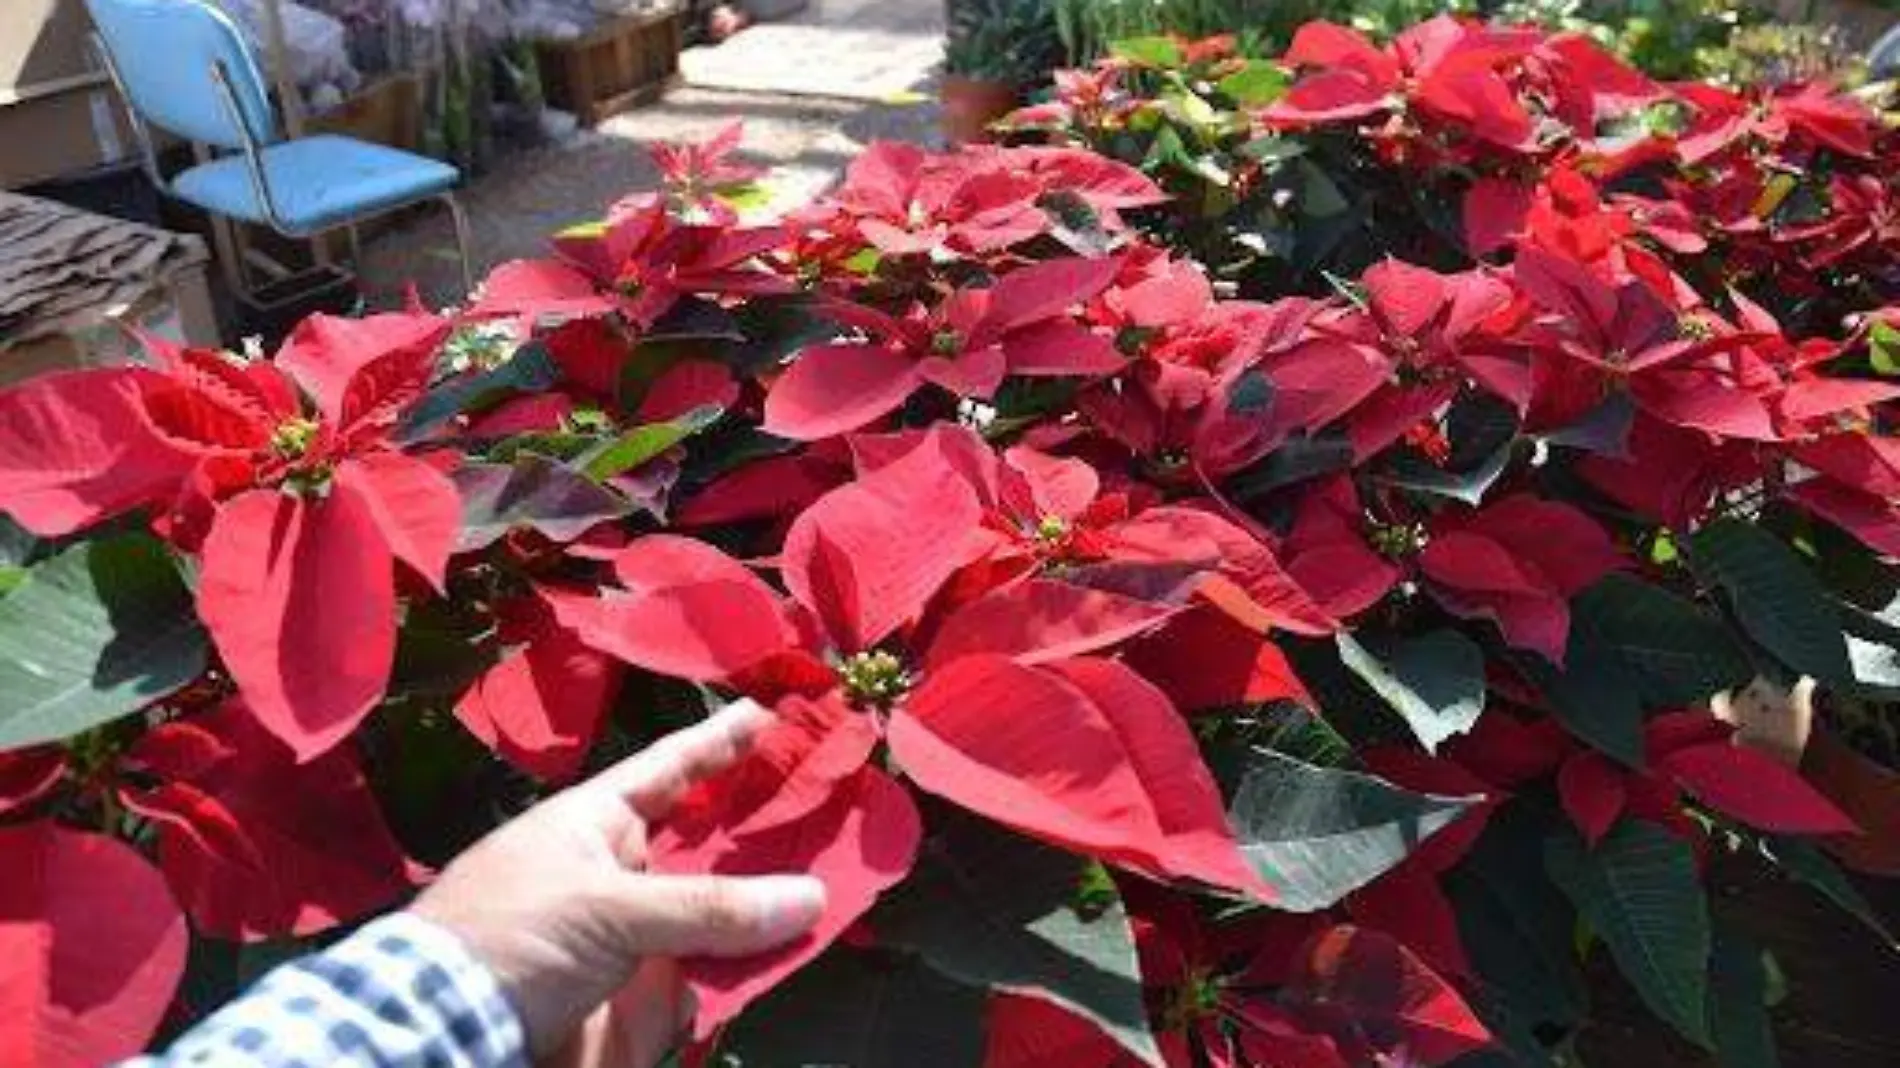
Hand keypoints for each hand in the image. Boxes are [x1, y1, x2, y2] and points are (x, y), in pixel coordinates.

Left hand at [411, 700, 825, 1065]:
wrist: (446, 1034)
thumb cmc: (511, 939)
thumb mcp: (607, 908)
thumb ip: (710, 906)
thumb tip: (809, 897)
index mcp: (595, 823)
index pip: (670, 769)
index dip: (718, 742)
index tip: (769, 710)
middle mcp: (621, 872)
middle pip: (710, 842)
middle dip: (768, 826)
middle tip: (834, 801)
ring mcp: (634, 936)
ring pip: (722, 910)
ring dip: (774, 899)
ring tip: (843, 873)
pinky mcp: (644, 998)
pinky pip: (714, 975)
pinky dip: (757, 966)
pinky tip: (807, 948)